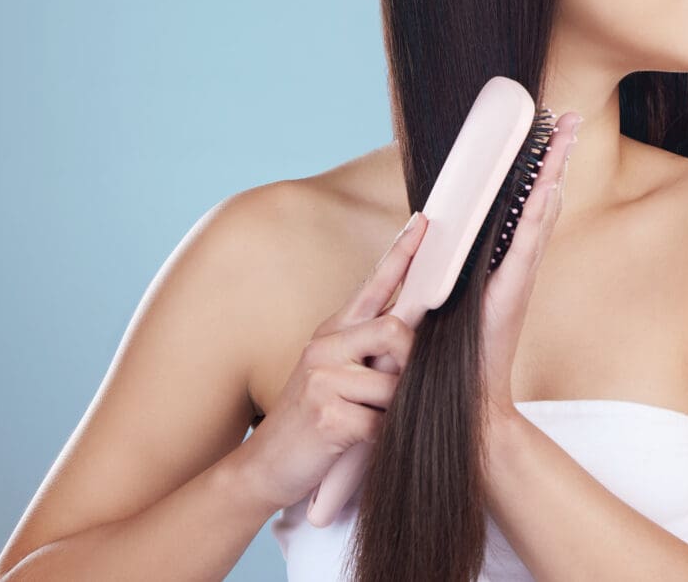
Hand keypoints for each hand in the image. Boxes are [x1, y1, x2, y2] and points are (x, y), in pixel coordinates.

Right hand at [240, 210, 428, 509]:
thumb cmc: (313, 420)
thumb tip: (416, 336)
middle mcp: (326, 344)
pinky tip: (359, 446)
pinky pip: (381, 422)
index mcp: (334, 331)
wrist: (265, 465)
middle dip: (409, 363)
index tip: (423, 222)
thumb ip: (371, 351)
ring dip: (393, 412)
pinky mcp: (327, 413)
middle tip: (397, 390)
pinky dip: (381, 440)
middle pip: (396, 329)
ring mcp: (322, 377)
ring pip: (394, 384)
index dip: (402, 252)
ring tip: (368, 425)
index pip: (374, 283)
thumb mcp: (337, 374)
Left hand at [481, 111, 580, 424]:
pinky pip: (527, 244)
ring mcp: (520, 276)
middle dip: (556, 156)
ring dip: (553, 172)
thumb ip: (456, 258)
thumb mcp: (454, 288)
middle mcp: (519, 262)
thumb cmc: (459, 350)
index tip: (548, 130)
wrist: (470, 399)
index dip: (539, 165)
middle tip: (570, 119)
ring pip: (542, 213)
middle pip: (544, 198)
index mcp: (506, 258)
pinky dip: (538, 214)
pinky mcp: (512, 291)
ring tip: (565, 135)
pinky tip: (547, 185)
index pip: (528, 201)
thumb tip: (434, 221)